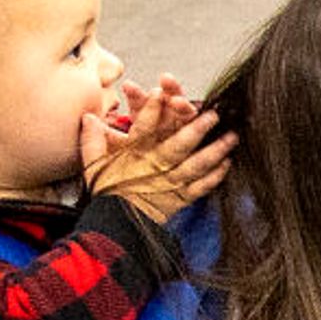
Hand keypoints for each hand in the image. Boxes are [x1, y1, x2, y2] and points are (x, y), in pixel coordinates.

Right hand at [84, 86, 233, 218]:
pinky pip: (200, 187)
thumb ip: (92, 141)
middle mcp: (154, 167)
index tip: (161, 92)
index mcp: (133, 156)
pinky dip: (215, 176)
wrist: (116, 227)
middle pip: (177, 145)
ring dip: (215, 151)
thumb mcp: (94, 166)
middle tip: (213, 114)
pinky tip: (227, 164)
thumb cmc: (108, 193)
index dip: (151, 110)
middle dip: (196, 129)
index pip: (142, 128)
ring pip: (195, 165)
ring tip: (231, 137)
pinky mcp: (180, 199)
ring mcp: (169, 184)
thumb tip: (89, 117)